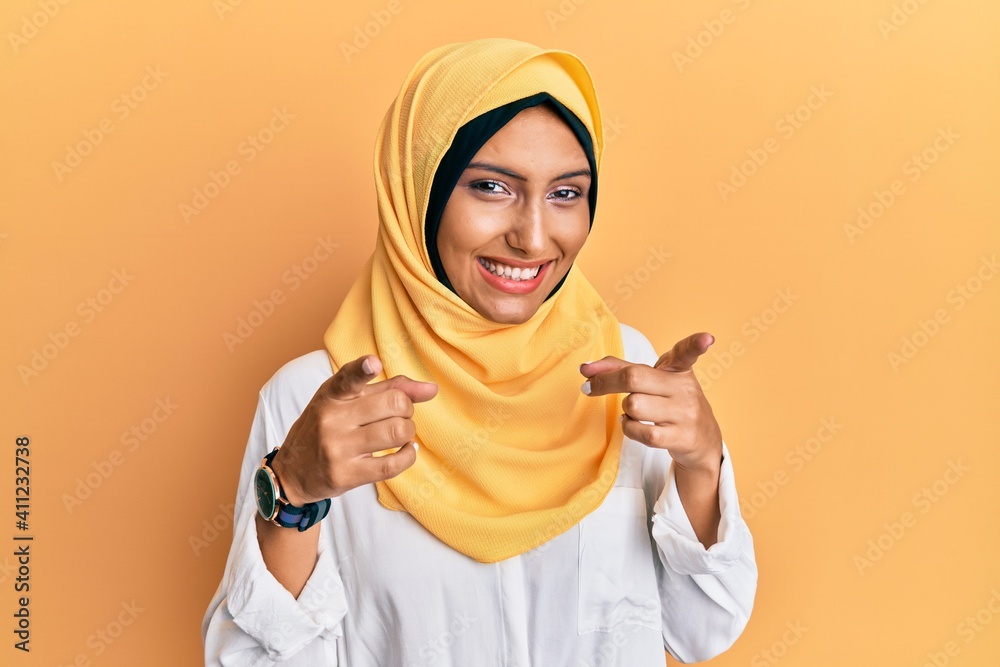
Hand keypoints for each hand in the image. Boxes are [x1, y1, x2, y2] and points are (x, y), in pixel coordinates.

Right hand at [270, 354, 438, 504]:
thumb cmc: (327, 428)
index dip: (363, 369)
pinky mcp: (345, 474)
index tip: (373, 362)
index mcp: (331, 395)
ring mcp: (337, 447)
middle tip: (401, 415)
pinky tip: (407, 451)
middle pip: (393, 404)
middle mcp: (332, 418)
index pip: (348, 377)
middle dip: (407, 409)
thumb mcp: (348, 401)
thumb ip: (389, 388)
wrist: (292, 472)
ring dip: (409, 432)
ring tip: (401, 434)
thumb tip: (431, 389)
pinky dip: (408, 456)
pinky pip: (392, 465)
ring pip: (396, 432)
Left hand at [580, 332, 721, 472]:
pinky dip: (629, 428)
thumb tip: (585, 368)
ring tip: (632, 411)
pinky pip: (642, 432)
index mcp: (679, 369)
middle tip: (589, 387)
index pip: (686, 353)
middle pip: (635, 378)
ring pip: (634, 405)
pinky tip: (633, 425)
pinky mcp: (681, 437)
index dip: (696, 344)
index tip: (707, 339)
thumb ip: (619, 369)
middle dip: (606, 382)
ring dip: (624, 410)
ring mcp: (685, 413)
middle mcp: (685, 388)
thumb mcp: (651, 379)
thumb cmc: (669, 402)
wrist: (701, 440)